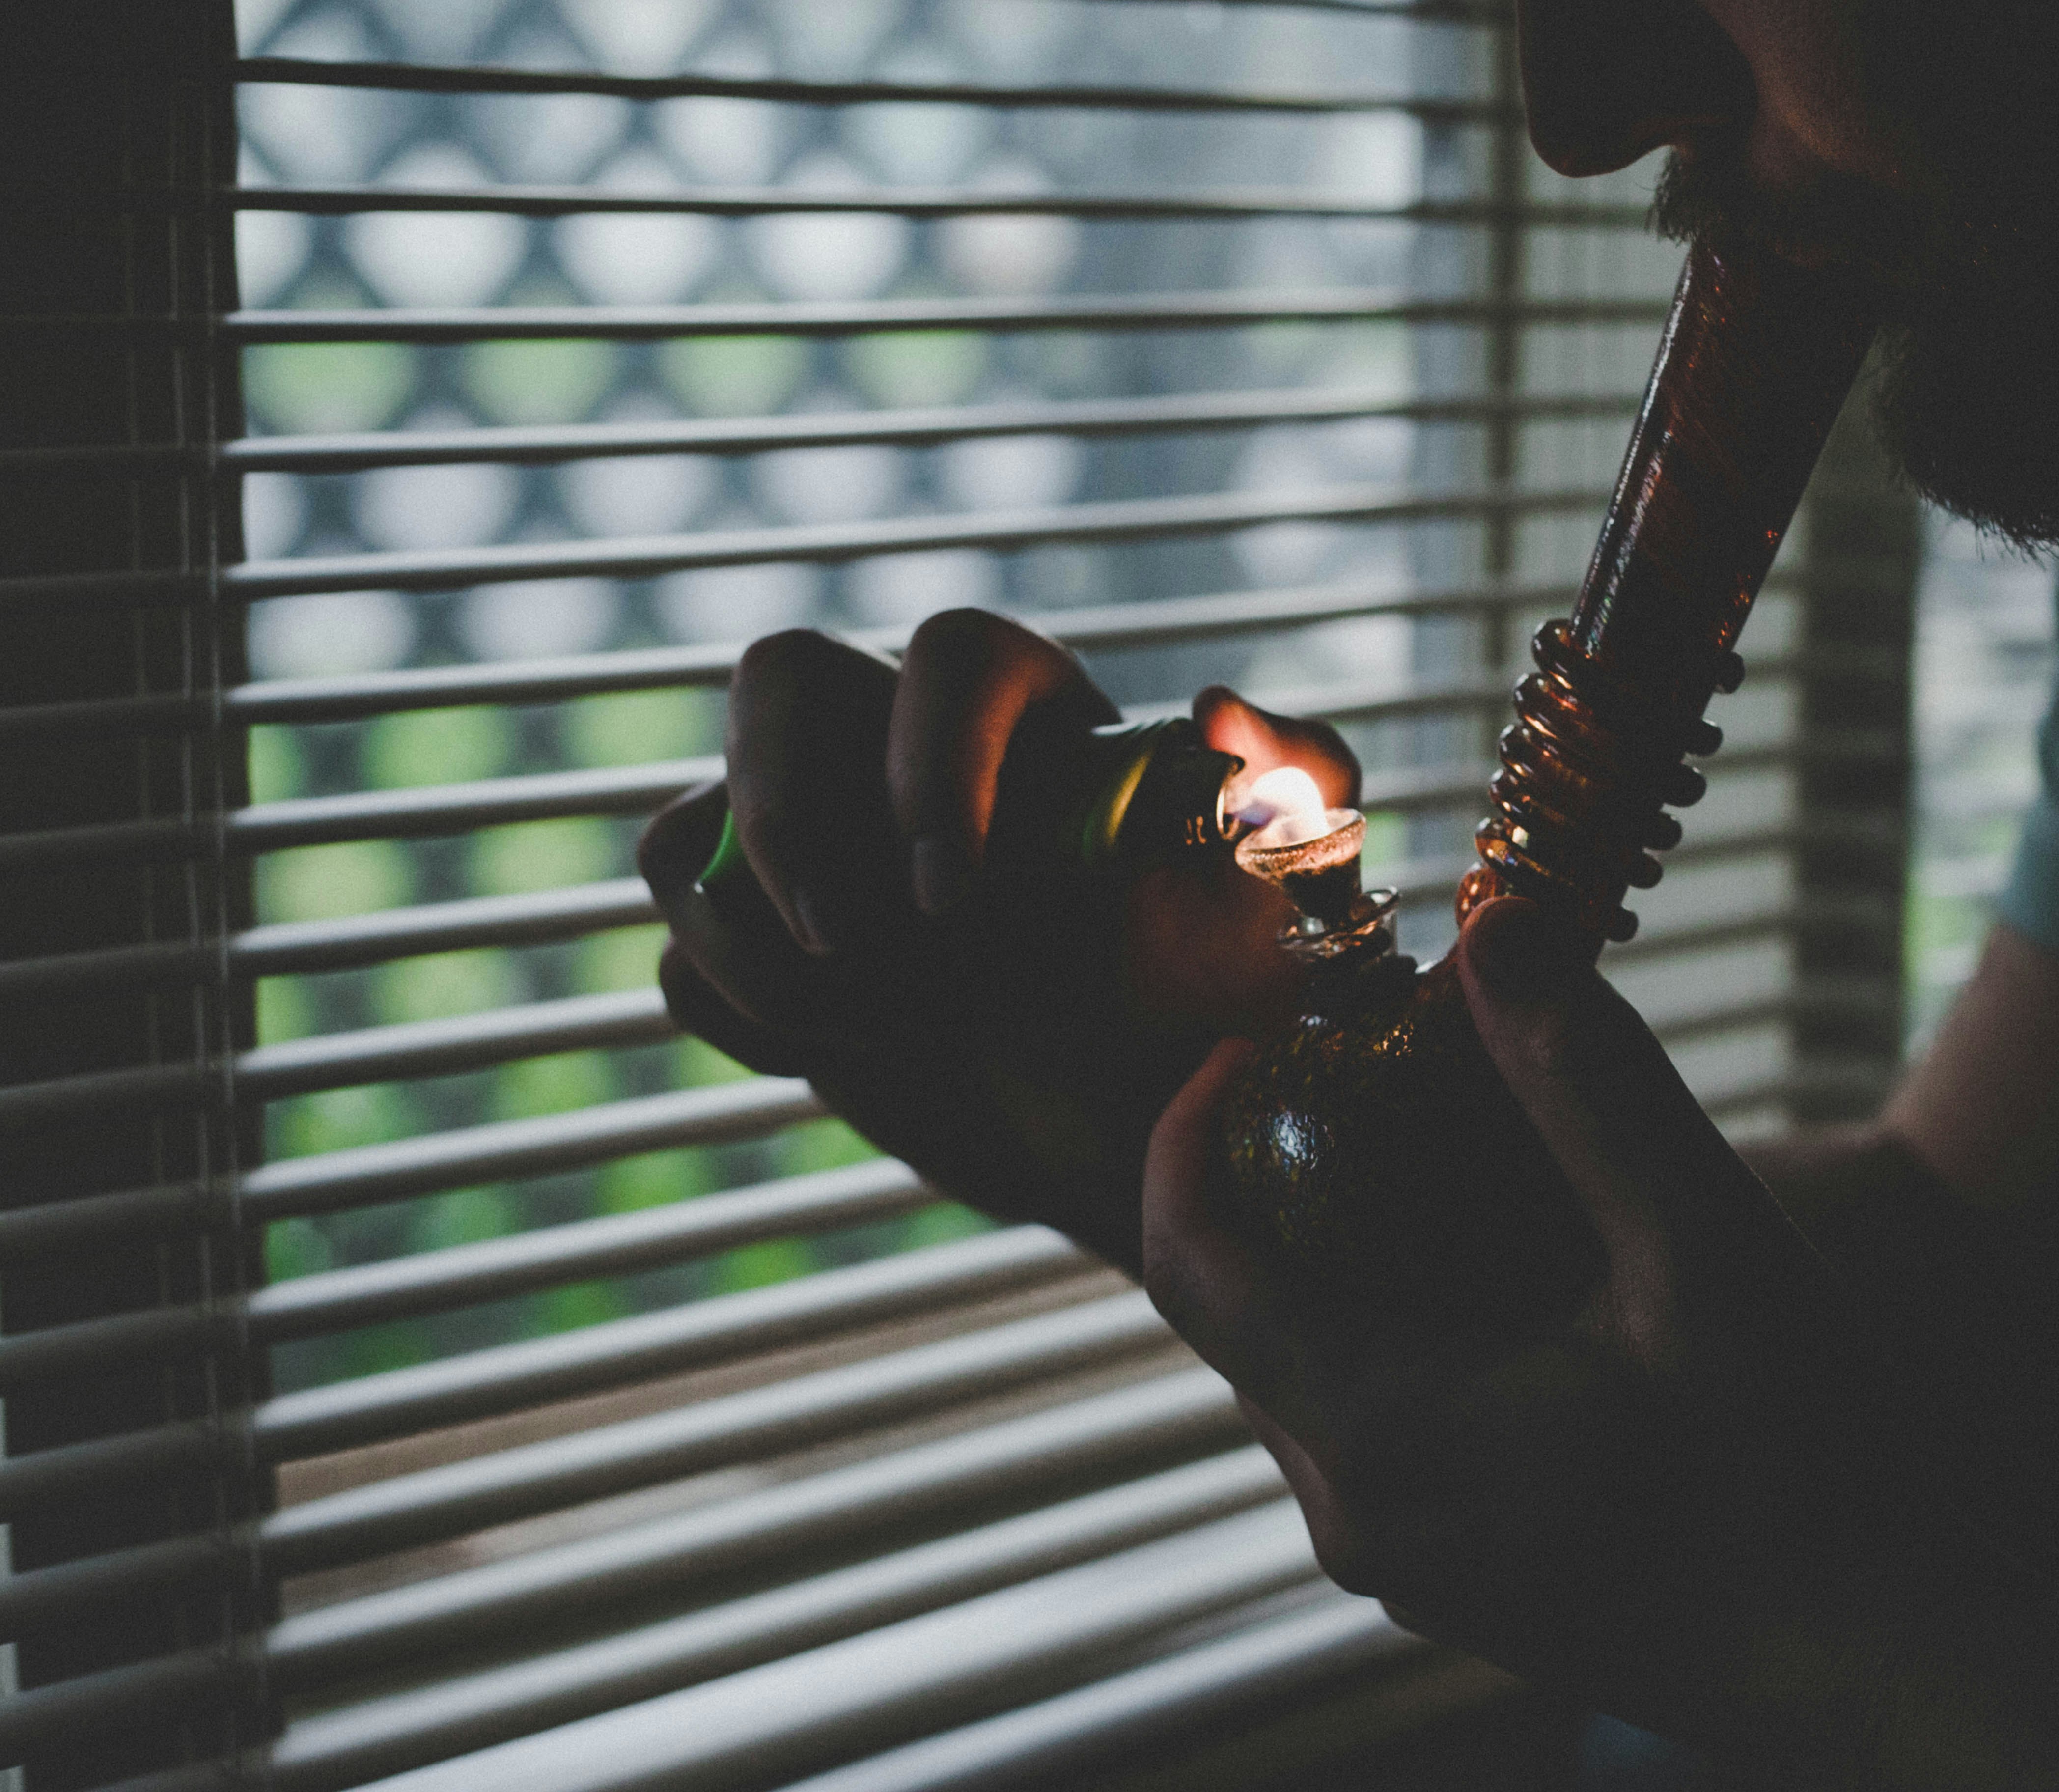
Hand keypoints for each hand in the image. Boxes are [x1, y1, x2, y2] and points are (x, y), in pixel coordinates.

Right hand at [639, 614, 1356, 1270]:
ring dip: (756, 945)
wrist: (1143, 1132)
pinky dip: (741, 1013)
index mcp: (1033, 715)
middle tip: (858, 946)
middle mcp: (902, 749)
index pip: (953, 655)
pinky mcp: (760, 947)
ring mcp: (813, 845)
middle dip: (792, 816)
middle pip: (777, 678)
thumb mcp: (1289, 902)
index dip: (934, 756)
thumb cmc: (1216, 1004)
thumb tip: (1222, 706)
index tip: (960, 899)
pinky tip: (853, 1055)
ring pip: (690, 827)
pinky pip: (679, 954)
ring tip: (883, 1029)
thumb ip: (1294, 786)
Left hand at [1140, 896, 1925, 1719]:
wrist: (1890, 1665)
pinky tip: (1519, 1275)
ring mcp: (1407, 1564)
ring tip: (1461, 1157)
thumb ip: (1589, 1086)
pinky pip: (1374, 1429)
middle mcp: (1361, 1517)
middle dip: (1291, 1174)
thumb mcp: (1707, 1249)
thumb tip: (1493, 931)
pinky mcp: (1460, 1579)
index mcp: (1380, 1439)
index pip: (1192, 1262)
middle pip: (1246, 1310)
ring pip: (1311, 1368)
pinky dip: (1403, 1328)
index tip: (1263, 1035)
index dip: (1193, 1128)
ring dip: (1353, 1254)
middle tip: (1387, 1072)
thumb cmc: (1809, 1466)